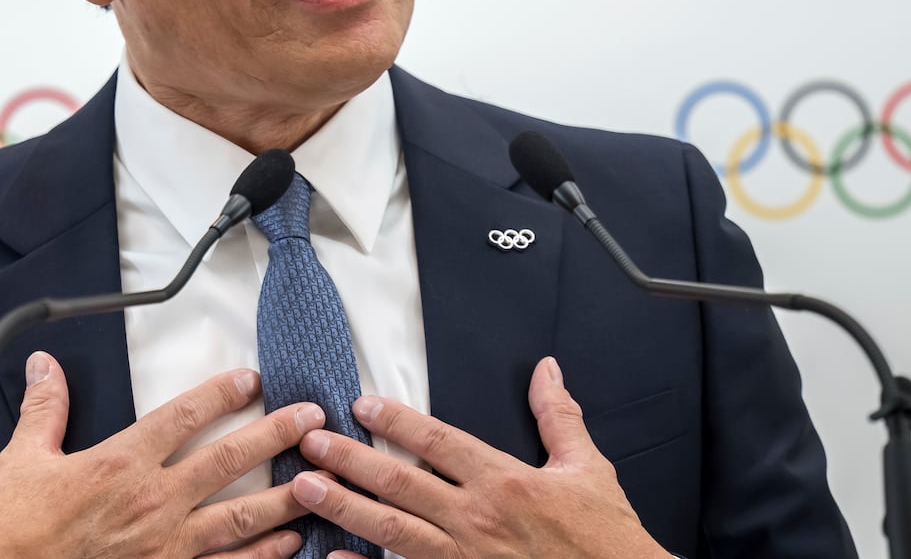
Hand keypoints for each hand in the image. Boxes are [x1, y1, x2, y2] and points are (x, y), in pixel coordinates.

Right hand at [0, 352, 324, 558]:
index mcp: (121, 463)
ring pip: (241, 516)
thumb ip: (46, 409)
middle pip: (228, 460)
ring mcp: (167, 546)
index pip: (182, 416)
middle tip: (312, 417)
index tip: (251, 379)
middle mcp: (154, 502)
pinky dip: (264, 556)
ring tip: (320, 478)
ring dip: (285, 496)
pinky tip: (292, 543)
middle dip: (276, 434)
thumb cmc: (15, 530)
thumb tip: (44, 365)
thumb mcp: (22, 460)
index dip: (221, 393)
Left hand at [289, 357, 666, 558]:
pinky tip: (333, 556)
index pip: (438, 442)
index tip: (361, 404)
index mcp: (505, 483)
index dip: (396, 421)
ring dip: (344, 508)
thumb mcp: (587, 468)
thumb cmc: (605, 538)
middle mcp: (478, 519)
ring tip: (305, 489)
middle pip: (402, 484)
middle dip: (350, 460)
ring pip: (393, 531)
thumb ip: (558, 417)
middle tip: (310, 442)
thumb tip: (546, 370)